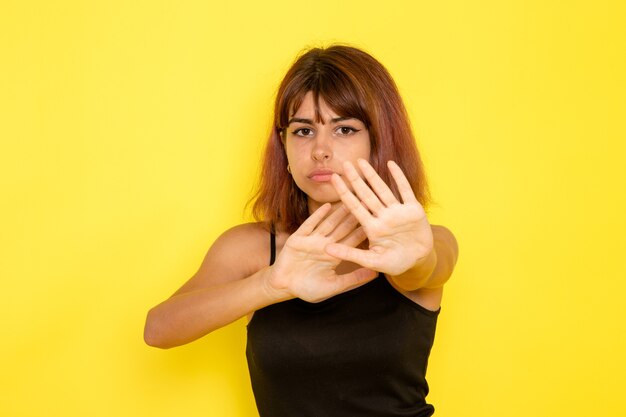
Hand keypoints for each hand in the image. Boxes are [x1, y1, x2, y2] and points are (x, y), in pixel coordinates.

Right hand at [267, 203, 377, 302]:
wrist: (283, 287)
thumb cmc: (308, 289)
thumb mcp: (334, 286)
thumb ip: (353, 279)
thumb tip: (376, 274)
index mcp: (335, 255)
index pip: (353, 240)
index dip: (364, 230)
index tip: (378, 220)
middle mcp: (325, 245)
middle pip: (343, 227)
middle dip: (355, 215)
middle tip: (368, 201)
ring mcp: (312, 240)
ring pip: (329, 223)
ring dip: (340, 212)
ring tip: (351, 198)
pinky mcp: (298, 239)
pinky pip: (309, 225)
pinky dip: (318, 216)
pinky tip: (327, 206)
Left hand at [326, 159, 432, 275]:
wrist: (418, 262)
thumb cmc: (394, 263)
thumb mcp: (371, 261)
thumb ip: (350, 255)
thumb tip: (326, 250)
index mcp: (372, 227)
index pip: (354, 206)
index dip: (344, 192)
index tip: (333, 179)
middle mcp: (383, 216)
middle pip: (366, 194)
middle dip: (355, 179)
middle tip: (344, 164)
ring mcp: (398, 212)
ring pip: (383, 190)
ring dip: (373, 175)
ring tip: (361, 161)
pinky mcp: (413, 210)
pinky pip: (405, 191)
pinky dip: (399, 178)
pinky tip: (391, 164)